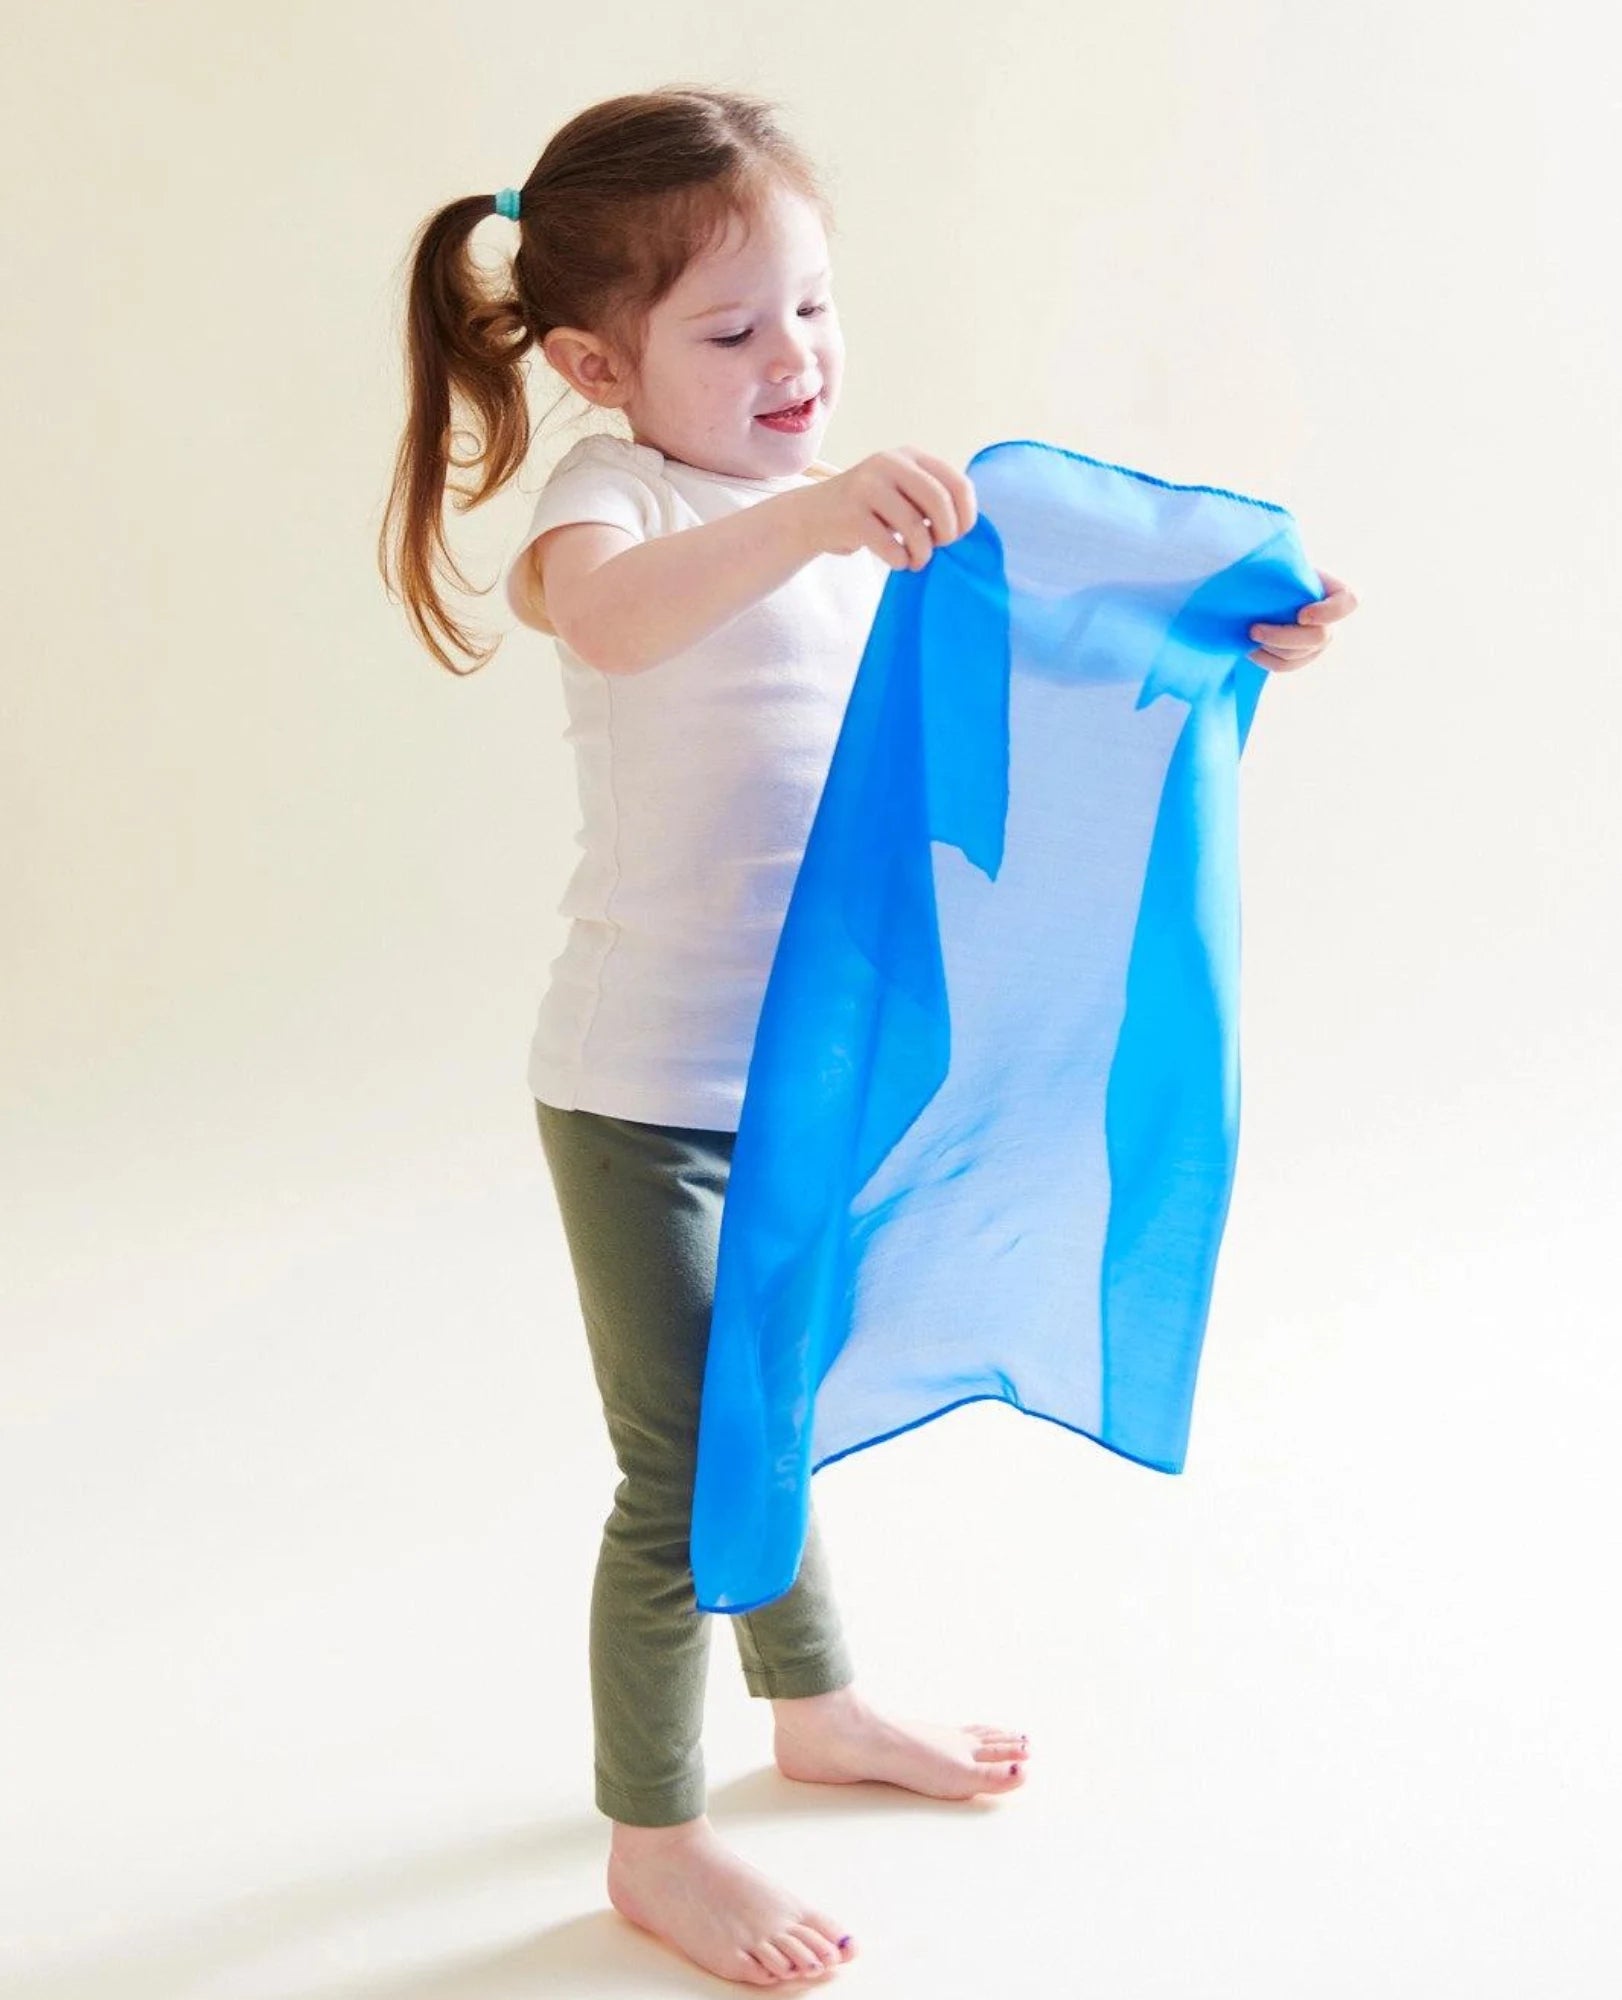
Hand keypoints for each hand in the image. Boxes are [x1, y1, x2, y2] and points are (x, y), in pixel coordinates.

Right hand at [800, 447, 977, 570]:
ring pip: (915, 526)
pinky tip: (897, 561)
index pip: (958, 484)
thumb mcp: (902, 492)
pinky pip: (889, 545)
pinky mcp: (851, 514)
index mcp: (910, 456)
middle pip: (939, 501)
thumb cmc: (870, 511)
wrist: (813, 515)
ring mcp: (867, 486)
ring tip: (916, 561)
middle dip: (947, 534)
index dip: (966, 516)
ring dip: (922, 554)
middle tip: (938, 548)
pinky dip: (900, 560)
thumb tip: (966, 526)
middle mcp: (889, 463)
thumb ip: (931, 499)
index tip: (957, 535)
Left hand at [1247, 569, 1357, 670]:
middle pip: (1319, 637)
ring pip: (1297, 654)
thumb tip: (1269, 569)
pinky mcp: (1299, 657)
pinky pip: (1284, 665)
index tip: (1301, 614)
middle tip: (1254, 629)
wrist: (1264, 589)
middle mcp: (1332, 621)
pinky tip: (1249, 649)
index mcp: (1336, 592)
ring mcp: (1317, 643)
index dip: (1329, 612)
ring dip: (1269, 646)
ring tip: (1248, 634)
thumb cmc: (1277, 570)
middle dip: (1283, 636)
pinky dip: (1264, 659)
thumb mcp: (1284, 563)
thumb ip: (1284, 567)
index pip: (1349, 602)